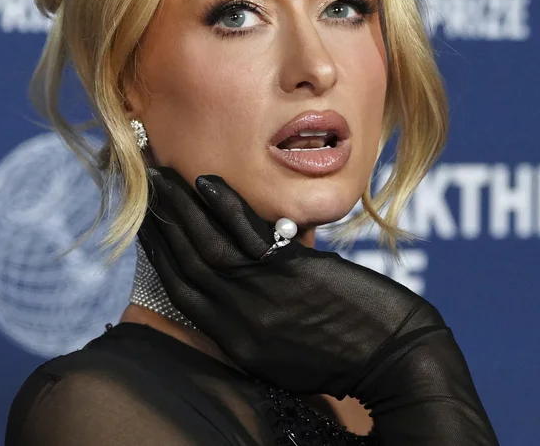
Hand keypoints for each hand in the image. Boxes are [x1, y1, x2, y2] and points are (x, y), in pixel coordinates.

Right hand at [137, 167, 498, 443]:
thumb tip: (241, 277)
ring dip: (180, 207)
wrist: (396, 361)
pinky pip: (248, 235)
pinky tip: (206, 182)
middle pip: (186, 263)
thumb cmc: (347, 354)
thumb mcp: (283, 351)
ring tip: (162, 177)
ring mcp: (265, 298)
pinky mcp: (293, 275)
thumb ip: (255, 317)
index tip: (143, 222)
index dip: (156, 253)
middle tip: (143, 187)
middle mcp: (240, 321)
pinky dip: (223, 206)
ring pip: (207, 246)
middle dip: (159, 222)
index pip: (180, 290)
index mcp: (235, 341)